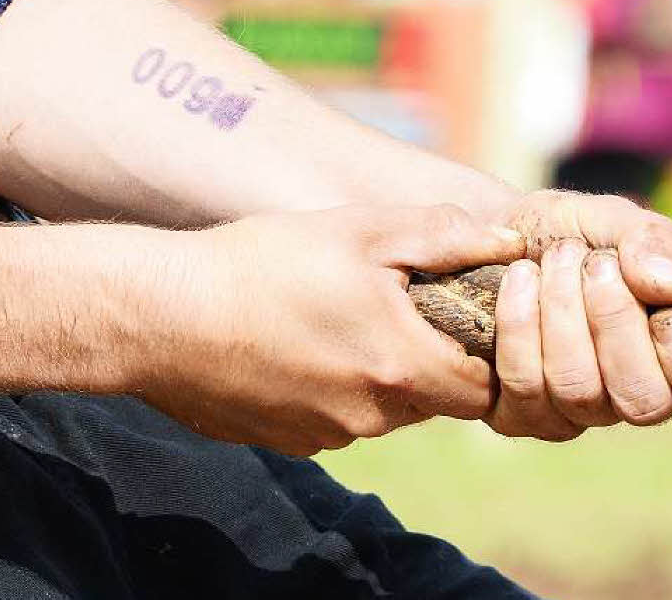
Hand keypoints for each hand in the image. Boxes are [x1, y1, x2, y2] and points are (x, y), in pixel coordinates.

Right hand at [127, 205, 523, 454]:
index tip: (454, 313)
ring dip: (373, 371)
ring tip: (330, 317)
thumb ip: (445, 237)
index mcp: (401, 369)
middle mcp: (369, 418)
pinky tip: (291, 344)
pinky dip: (328, 386)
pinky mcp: (283, 439)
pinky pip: (331, 417)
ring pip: (378, 409)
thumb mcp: (360, 232)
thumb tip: (512, 241)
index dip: (479, 349)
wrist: (159, 314)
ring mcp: (322, 435)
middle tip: (387, 303)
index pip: (482, 387)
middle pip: (429, 399)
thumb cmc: (261, 264)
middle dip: (422, 356)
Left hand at [485, 191, 671, 440]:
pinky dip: (519, 325)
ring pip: (578, 390)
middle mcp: (627, 397)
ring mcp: (570, 412)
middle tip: (594, 264)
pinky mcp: (514, 413)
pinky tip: (516, 279)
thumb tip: (669, 284)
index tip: (669, 318)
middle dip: (616, 323)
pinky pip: (522, 387)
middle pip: (642, 400)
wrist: (488, 234)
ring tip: (548, 262)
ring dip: (563, 315)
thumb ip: (650, 239)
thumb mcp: (611, 220)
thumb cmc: (564, 233)